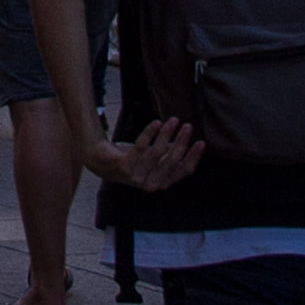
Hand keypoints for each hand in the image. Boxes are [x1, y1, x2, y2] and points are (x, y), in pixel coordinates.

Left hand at [81, 116, 204, 193]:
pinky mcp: (125, 167)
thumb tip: (189, 140)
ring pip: (157, 152)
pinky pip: (141, 146)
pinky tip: (156, 122)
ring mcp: (137, 177)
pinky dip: (150, 133)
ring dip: (167, 134)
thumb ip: (169, 153)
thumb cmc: (133, 158)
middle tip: (188, 125)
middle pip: (172, 160)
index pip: (183, 171)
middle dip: (182, 142)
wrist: (102, 162)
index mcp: (162, 183)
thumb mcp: (155, 158)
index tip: (202, 142)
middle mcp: (151, 184)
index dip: (194, 157)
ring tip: (173, 119)